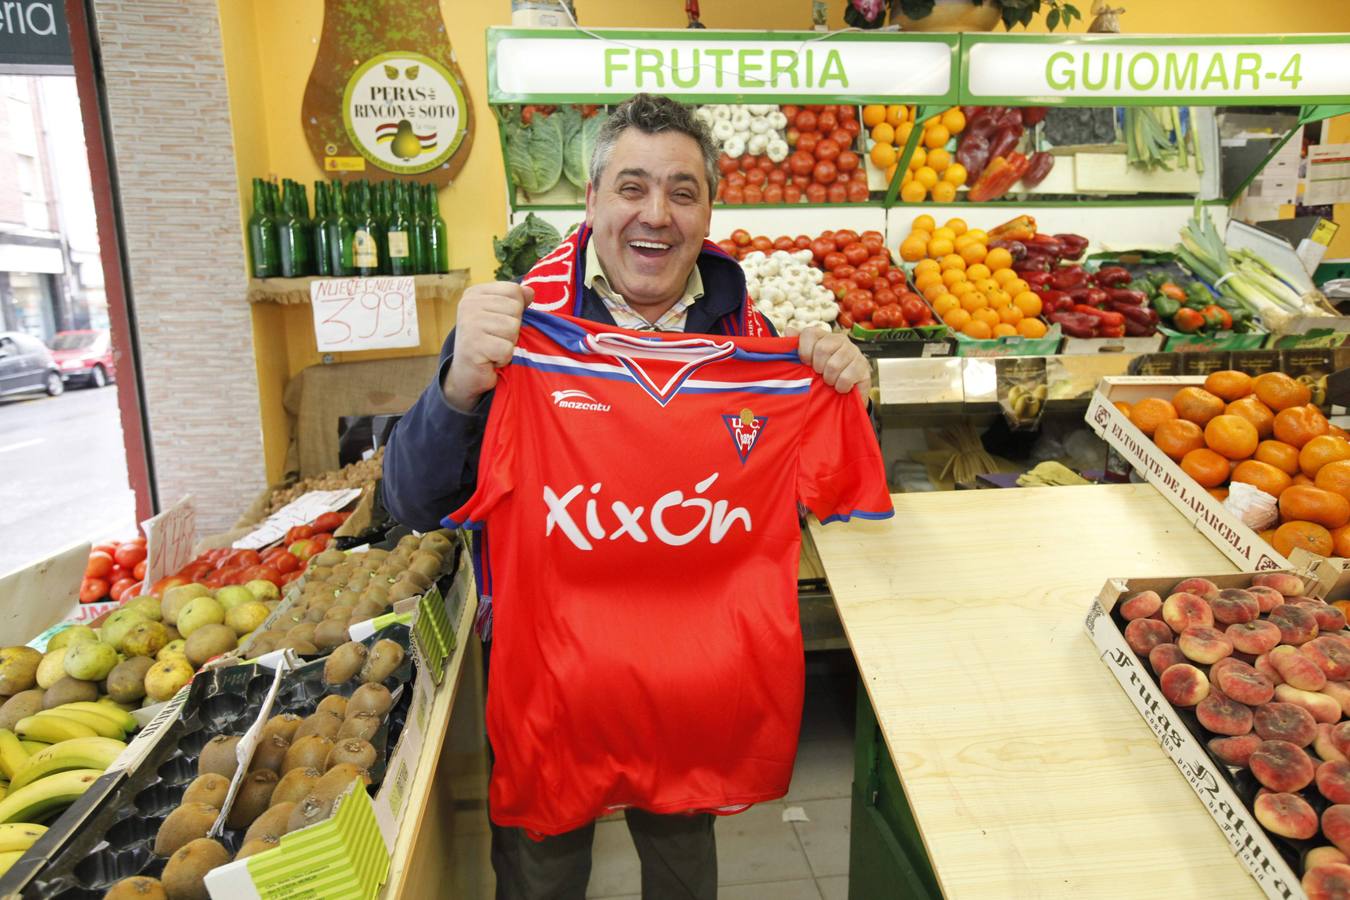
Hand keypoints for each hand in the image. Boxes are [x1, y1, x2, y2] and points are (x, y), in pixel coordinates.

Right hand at [443, 282, 532, 411]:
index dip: (516, 310)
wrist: (466, 373)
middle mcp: (469, 304)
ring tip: (494, 348)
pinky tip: (491, 359)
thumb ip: (515, 302)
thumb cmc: (487, 343)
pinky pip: (507, 349)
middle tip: (496, 339)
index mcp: (476, 293)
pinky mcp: (473, 345)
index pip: (514, 290)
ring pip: (513, 328)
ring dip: (509, 344)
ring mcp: (469, 324)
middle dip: (513, 329)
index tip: (500, 323)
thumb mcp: (501, 316)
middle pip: (515, 309)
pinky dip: (503, 358)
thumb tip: (530, 291)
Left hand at [790, 327, 870, 398]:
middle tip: (820, 375)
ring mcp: (854, 352)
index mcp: (824, 336)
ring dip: (829, 379)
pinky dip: (840, 387)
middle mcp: (840, 340)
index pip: (810, 333)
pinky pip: (846, 378)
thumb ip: (796, 347)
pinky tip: (841, 387)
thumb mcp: (807, 363)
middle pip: (822, 349)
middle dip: (817, 368)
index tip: (806, 364)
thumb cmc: (823, 376)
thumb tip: (789, 330)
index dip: (804, 351)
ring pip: (833, 365)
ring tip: (831, 382)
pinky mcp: (864, 366)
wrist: (845, 394)